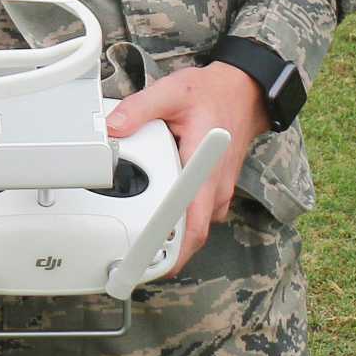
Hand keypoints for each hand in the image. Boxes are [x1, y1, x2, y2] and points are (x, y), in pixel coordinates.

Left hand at [107, 62, 271, 275]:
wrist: (243, 94)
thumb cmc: (211, 95)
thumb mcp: (171, 92)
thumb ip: (139, 108)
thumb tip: (113, 128)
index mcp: (204, 167)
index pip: (193, 222)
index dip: (173, 250)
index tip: (150, 263)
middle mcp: (214, 187)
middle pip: (192, 234)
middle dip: (164, 252)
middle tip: (130, 262)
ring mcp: (216, 191)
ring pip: (194, 227)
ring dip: (171, 238)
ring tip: (137, 245)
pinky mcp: (212, 190)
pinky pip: (195, 215)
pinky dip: (177, 223)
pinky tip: (155, 221)